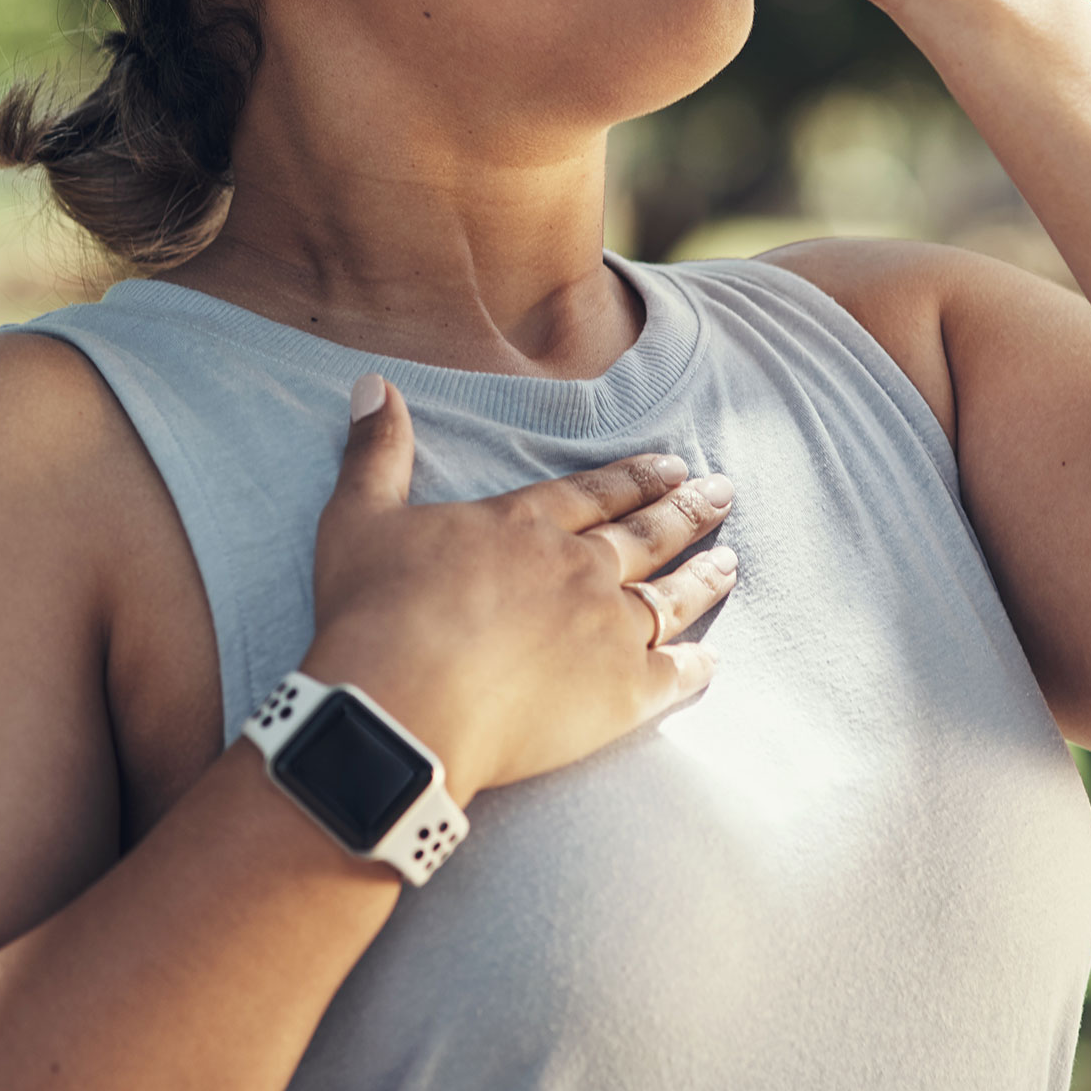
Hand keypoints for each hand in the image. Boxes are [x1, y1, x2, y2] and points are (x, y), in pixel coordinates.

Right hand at [301, 377, 735, 805]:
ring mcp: (606, 631)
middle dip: (687, 510)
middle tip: (723, 493)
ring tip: (732, 561)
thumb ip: (376, 451)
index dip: (635, 477)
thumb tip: (372, 383)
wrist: (400, 706)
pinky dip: (696, 667)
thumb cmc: (373, 612)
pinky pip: (672, 676)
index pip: (594, 493)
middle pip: (644, 535)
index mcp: (524, 525)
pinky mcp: (620, 697)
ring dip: (703, 577)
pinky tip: (713, 662)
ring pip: (670, 598)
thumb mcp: (357, 517)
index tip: (673, 463)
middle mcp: (578, 569)